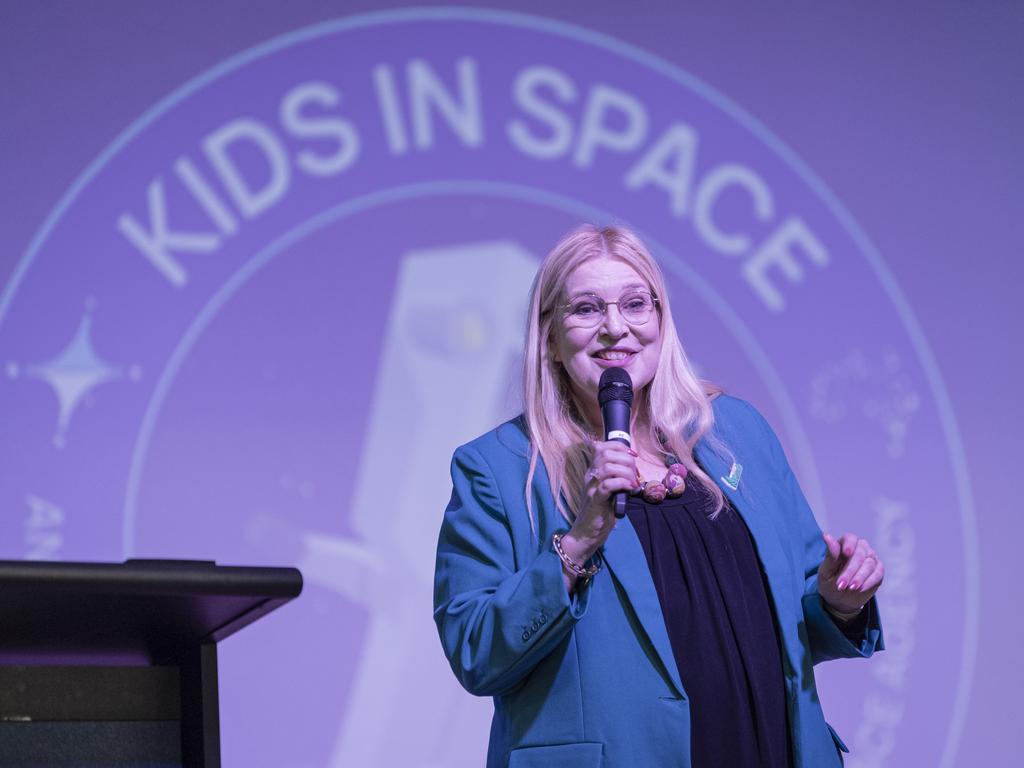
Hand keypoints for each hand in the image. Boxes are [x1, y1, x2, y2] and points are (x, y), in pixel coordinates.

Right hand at [561, 440, 638, 563]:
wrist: (587, 533)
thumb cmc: (601, 512)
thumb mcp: (609, 490)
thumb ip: (616, 477)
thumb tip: (633, 468)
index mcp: (593, 471)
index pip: (602, 447)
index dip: (620, 447)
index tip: (633, 456)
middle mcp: (590, 476)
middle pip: (605, 453)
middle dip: (626, 460)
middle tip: (635, 474)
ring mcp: (591, 487)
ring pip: (607, 467)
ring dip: (625, 472)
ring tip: (633, 483)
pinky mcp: (595, 501)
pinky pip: (607, 485)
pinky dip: (621, 483)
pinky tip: (629, 489)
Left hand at [817, 532, 883, 615]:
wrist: (839, 598)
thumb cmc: (830, 581)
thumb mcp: (826, 571)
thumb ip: (830, 555)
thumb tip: (826, 536)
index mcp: (844, 543)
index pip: (850, 538)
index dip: (849, 544)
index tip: (846, 553)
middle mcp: (860, 548)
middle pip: (859, 555)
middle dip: (850, 571)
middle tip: (841, 584)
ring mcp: (871, 558)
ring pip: (869, 564)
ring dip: (859, 577)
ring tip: (850, 588)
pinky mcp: (878, 571)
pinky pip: (877, 573)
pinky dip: (869, 582)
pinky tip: (860, 588)